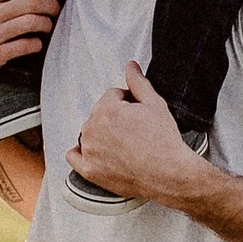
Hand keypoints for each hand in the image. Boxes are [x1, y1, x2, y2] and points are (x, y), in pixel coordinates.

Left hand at [69, 60, 194, 206]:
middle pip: (99, 114)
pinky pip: (74, 156)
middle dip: (114, 118)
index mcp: (106, 109)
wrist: (168, 174)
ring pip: (89, 133)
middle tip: (134, 130)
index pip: (112, 96)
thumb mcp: (155, 104)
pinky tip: (97, 153)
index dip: (127, 102)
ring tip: (124, 145)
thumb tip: (130, 66)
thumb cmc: (164, 142)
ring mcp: (89, 150)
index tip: (137, 113)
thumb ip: (138, 83)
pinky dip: (81, 153)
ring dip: (101, 135)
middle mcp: (92, 128)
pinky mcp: (89, 171)